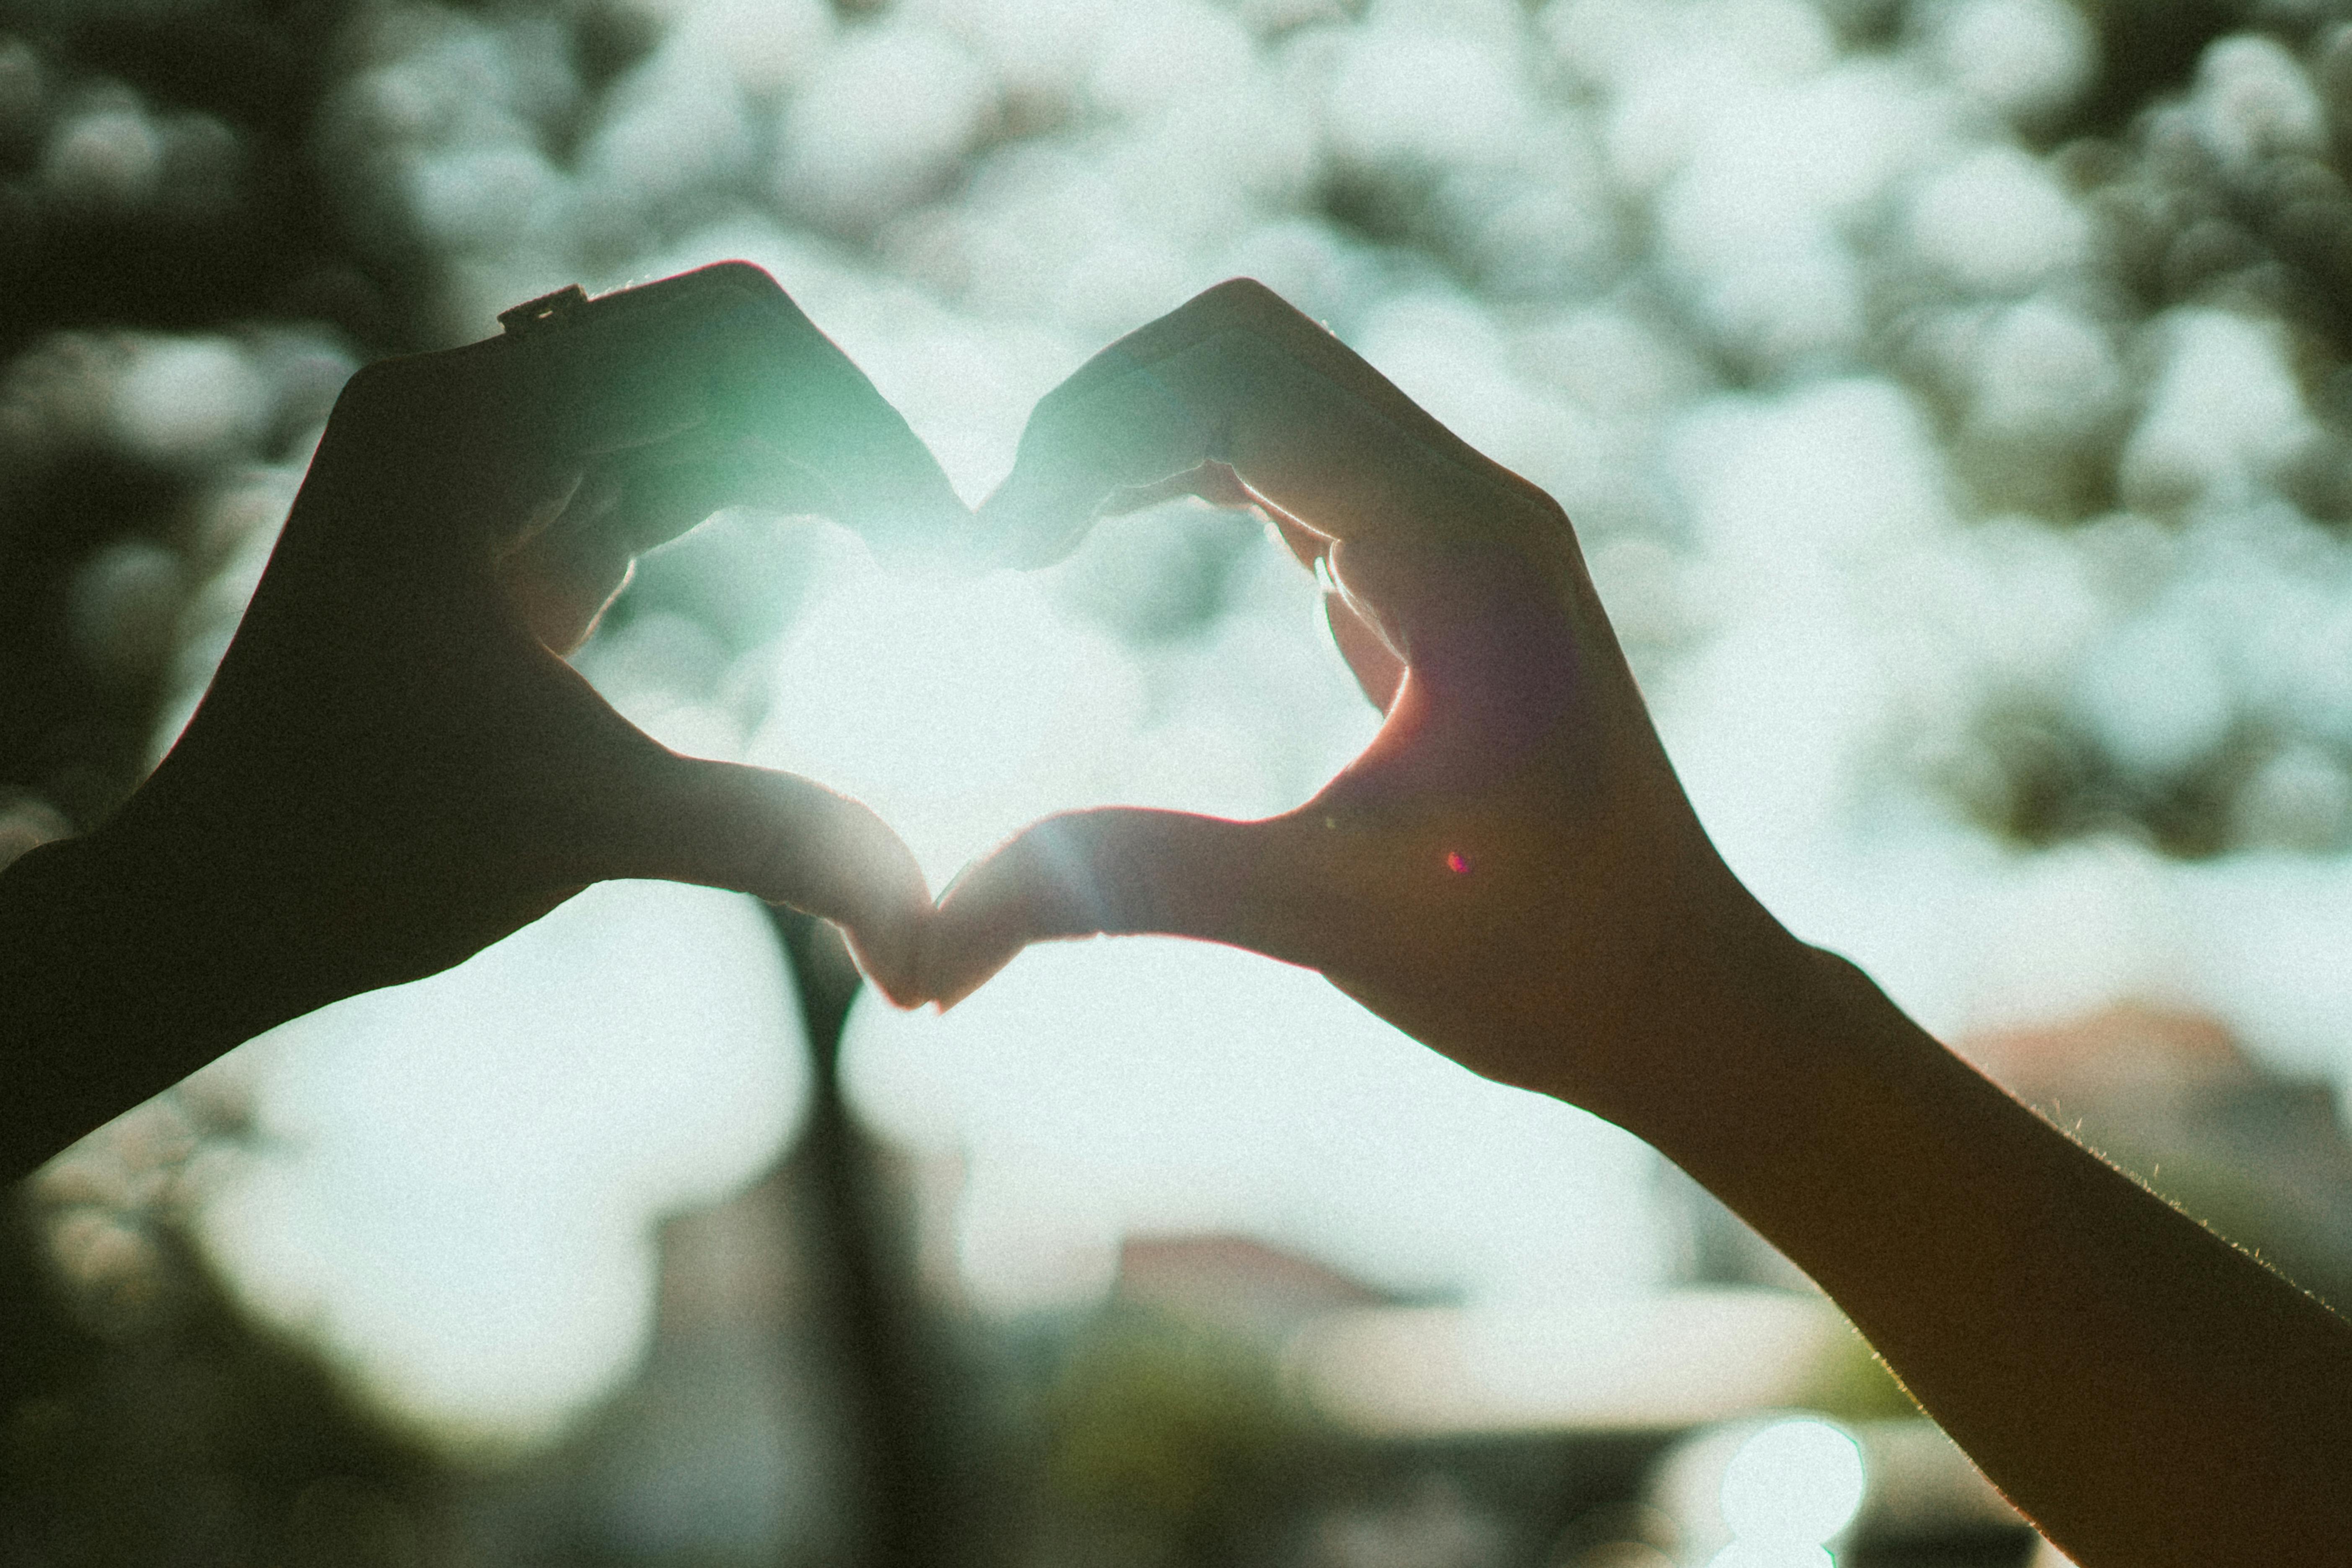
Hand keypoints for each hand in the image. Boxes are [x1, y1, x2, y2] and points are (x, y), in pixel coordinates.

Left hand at [97, 263, 952, 1013]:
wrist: (219, 896)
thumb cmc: (358, 852)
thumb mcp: (578, 825)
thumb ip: (766, 841)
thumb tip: (934, 931)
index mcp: (461, 429)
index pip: (723, 342)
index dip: (862, 425)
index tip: (949, 544)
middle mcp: (471, 409)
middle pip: (725, 354)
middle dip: (855, 443)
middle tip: (958, 559)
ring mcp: (491, 461)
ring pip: (706, 405)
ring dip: (822, 468)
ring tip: (924, 561)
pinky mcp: (515, 523)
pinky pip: (671, 465)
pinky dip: (769, 499)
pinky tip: (851, 557)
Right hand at [921, 279, 1797, 1120]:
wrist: (1679, 991)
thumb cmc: (1538, 962)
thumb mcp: (1322, 921)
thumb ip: (1130, 888)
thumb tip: (927, 947)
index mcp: (1455, 548)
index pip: (1232, 383)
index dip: (1083, 438)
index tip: (988, 555)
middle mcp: (1468, 502)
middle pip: (1243, 346)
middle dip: (1097, 414)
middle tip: (998, 542)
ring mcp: (1460, 527)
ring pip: (1267, 387)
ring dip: (1138, 435)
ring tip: (1031, 540)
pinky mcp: (1439, 571)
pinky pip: (1295, 458)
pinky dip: (1188, 471)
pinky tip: (1112, 543)